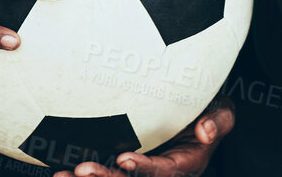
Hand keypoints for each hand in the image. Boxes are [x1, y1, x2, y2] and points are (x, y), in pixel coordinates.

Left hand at [53, 98, 233, 176]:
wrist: (195, 109)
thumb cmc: (208, 110)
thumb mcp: (222, 112)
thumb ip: (219, 120)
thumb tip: (206, 130)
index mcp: (183, 165)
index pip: (163, 171)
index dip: (144, 169)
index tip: (124, 159)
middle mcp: (159, 171)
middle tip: (81, 170)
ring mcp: (140, 168)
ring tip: (62, 174)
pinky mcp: (122, 163)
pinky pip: (103, 170)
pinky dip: (81, 171)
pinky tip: (59, 168)